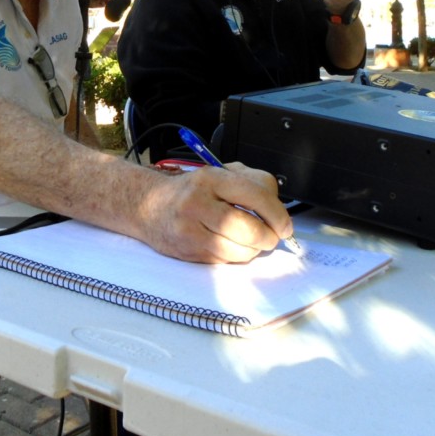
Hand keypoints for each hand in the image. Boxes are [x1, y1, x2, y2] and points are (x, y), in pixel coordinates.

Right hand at [141, 164, 291, 263]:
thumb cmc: (192, 191)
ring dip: (254, 250)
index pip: (255, 196)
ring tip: (251, 240)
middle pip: (248, 229)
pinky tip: (230, 244)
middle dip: (268, 237)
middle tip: (272, 236)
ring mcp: (191, 231)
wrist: (149, 207)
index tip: (285, 225)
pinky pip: (226, 261)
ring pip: (239, 251)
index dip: (277, 214)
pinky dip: (236, 256)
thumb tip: (278, 212)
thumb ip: (252, 184)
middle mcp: (198, 204)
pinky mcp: (189, 252)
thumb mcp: (220, 174)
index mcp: (210, 178)